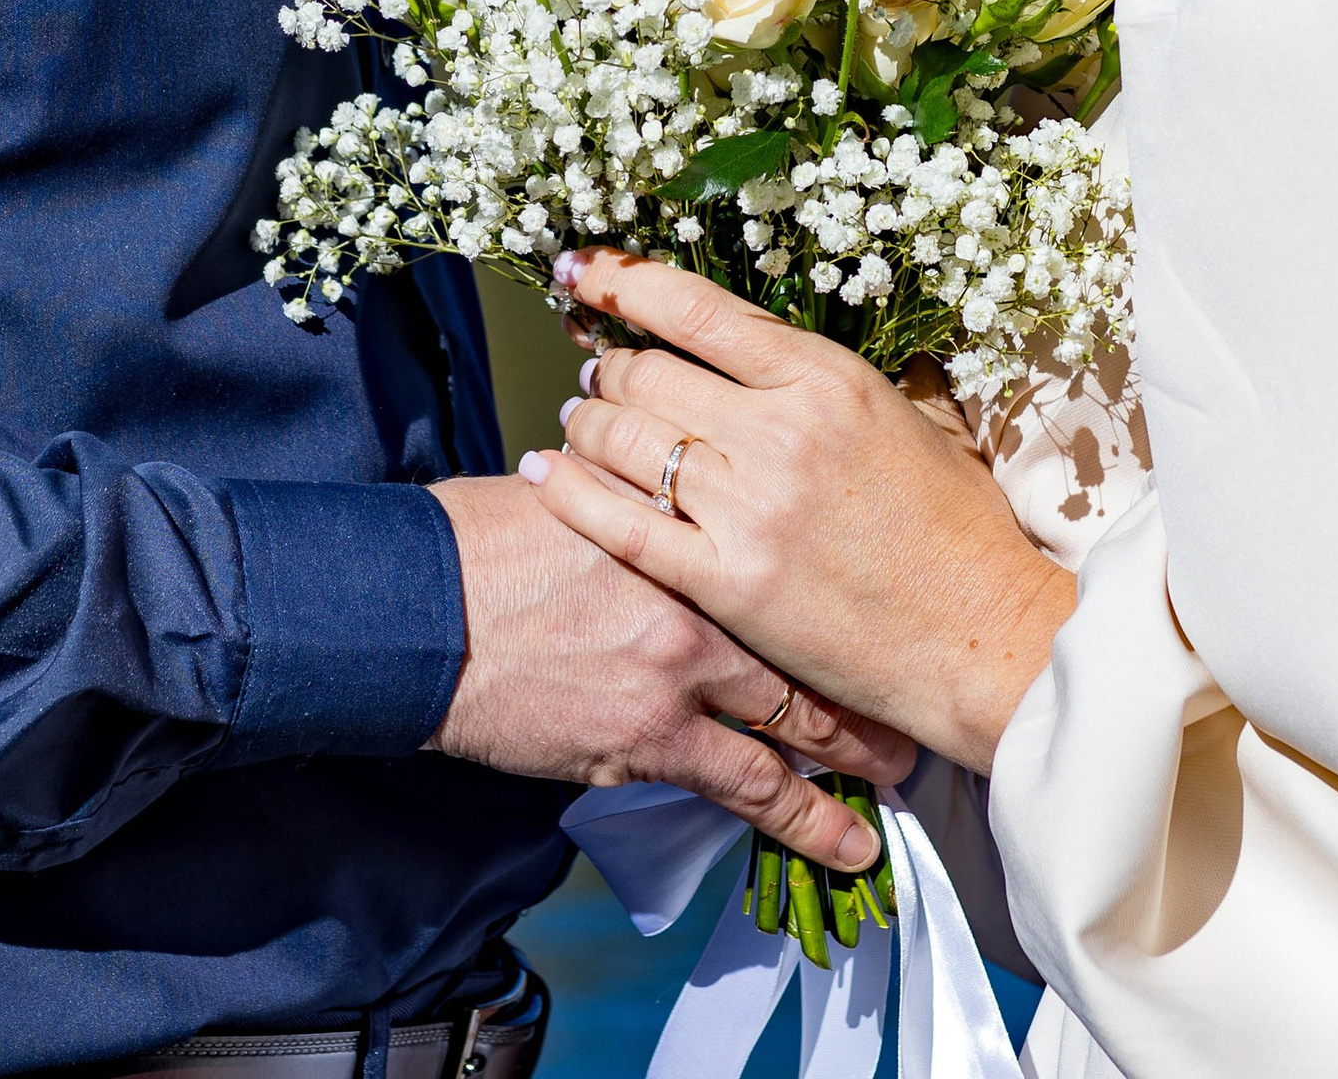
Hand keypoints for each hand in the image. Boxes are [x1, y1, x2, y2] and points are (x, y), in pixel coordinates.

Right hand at [427, 473, 911, 869]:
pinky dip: (798, 821)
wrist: (424, 611)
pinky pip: (744, 789)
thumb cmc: (491, 542)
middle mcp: (698, 597)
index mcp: (687, 528)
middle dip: (867, 681)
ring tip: (897, 783)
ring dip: (853, 759)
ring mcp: (678, 677)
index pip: (791, 558)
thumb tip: (684, 503)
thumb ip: (650, 509)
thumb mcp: (586, 495)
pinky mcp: (646, 745)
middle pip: (812, 643)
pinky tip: (839, 841)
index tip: (883, 606)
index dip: (843, 591)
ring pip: (796, 725)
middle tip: (913, 702)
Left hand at [519, 252, 1074, 775]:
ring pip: (625, 439)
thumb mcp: (912, 418)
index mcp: (826, 378)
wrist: (979, 637)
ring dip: (588, 421)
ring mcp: (748, 509)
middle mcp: (779, 432)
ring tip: (580, 419)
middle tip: (598, 370)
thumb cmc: (956, 527)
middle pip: (648, 371)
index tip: (581, 268)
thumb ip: (834, 374)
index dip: (624, 281)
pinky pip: (621, 523)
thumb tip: (764, 339)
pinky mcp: (725, 582)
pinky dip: (571, 490)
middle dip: (609, 365)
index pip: (696, 308)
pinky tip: (544, 472)